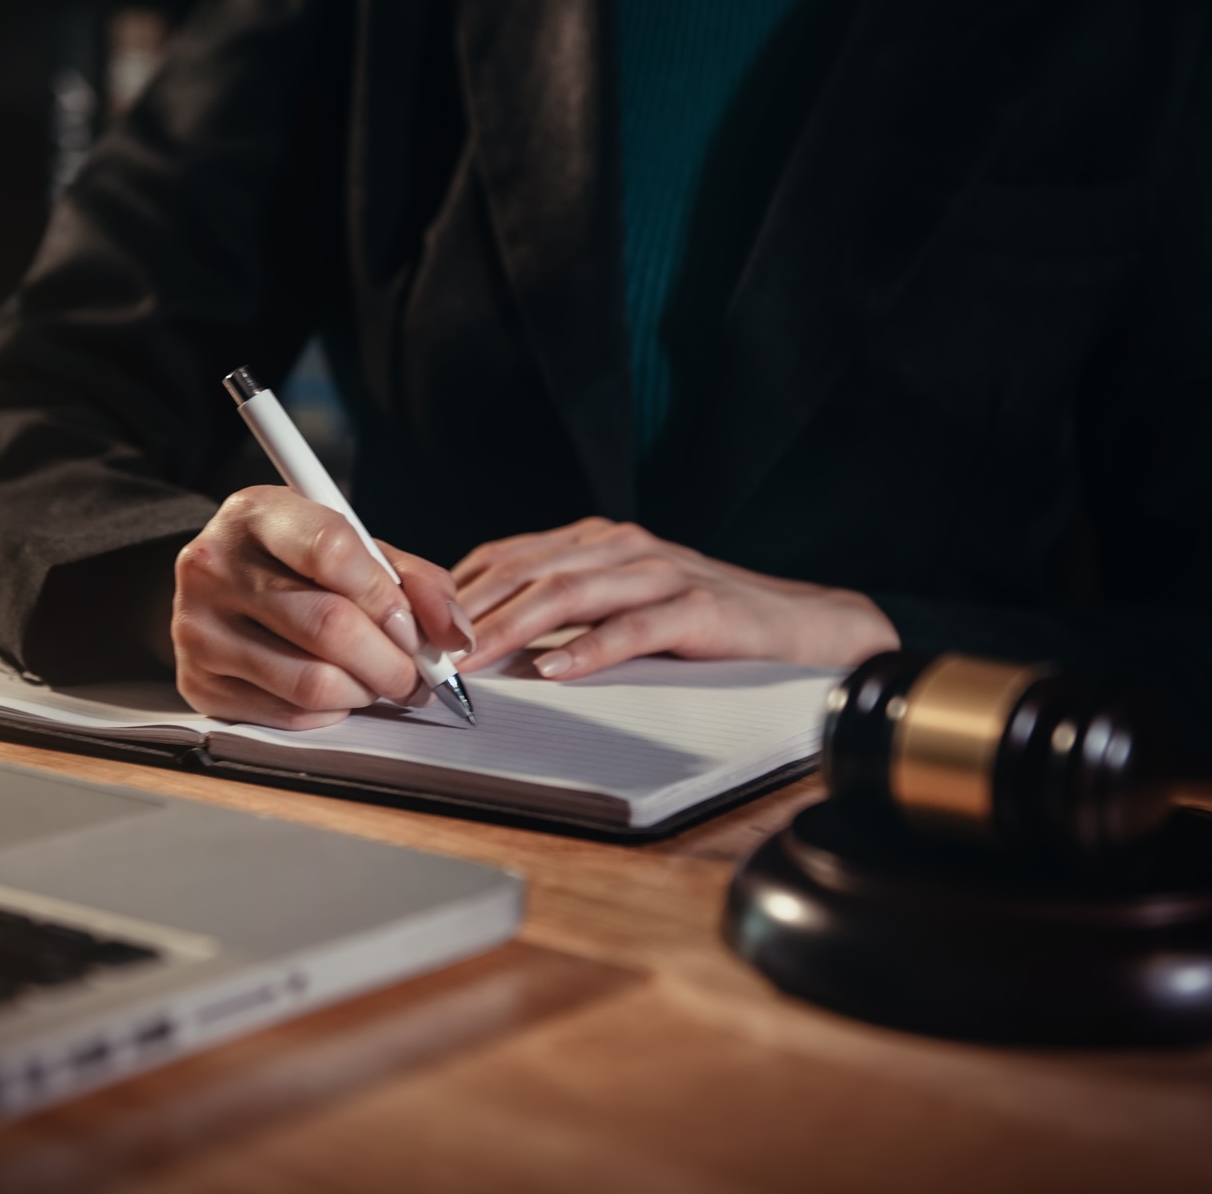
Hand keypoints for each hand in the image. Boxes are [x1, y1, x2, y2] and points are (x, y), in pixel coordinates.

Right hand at [170, 485, 475, 727]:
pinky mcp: (198, 684)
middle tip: (419, 673)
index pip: (331, 550)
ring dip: (367, 692)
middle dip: (394, 661)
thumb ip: (412, 579)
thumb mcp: (355, 545)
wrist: (220, 587)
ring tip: (380, 680)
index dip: (387, 598)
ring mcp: (197, 629)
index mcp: (256, 513)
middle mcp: (214, 567)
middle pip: (329, 627)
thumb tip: (454, 636)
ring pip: (313, 682)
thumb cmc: (298, 563)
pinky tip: (338, 692)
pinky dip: (333, 712)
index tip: (415, 626)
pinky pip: (290, 714)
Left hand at [451, 517, 898, 679]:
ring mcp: (661, 573)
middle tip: (424, 646)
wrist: (800, 623)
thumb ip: (561, 608)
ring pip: (570, 593)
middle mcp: (623, 546)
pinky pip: (634, 629)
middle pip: (527, 571)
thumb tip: (480, 637)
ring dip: (513, 628)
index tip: (411, 623)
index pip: (507, 556)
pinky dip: (590, 651)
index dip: (455, 588)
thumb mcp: (620, 602)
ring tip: (472, 659)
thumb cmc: (702, 618)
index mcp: (596, 540)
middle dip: (468, 610)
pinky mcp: (698, 608)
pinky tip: (555, 671)